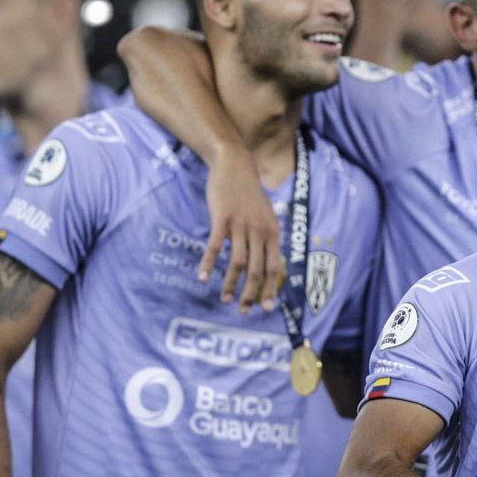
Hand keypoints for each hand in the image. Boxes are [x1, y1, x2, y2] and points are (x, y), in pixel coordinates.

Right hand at [203, 145, 281, 314]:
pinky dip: (209, 264)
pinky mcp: (222, 218)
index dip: (270, 289)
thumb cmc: (249, 194)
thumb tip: (266, 264)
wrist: (236, 165)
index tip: (266, 308)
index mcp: (273, 232)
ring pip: (238, 262)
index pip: (274, 267)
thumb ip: (266, 238)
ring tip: (226, 300)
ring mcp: (241, 225)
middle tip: (243, 311)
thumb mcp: (266, 215)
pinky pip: (215, 247)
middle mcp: (259, 231)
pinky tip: (202, 278)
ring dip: (231, 284)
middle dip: (251, 294)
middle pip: (257, 270)